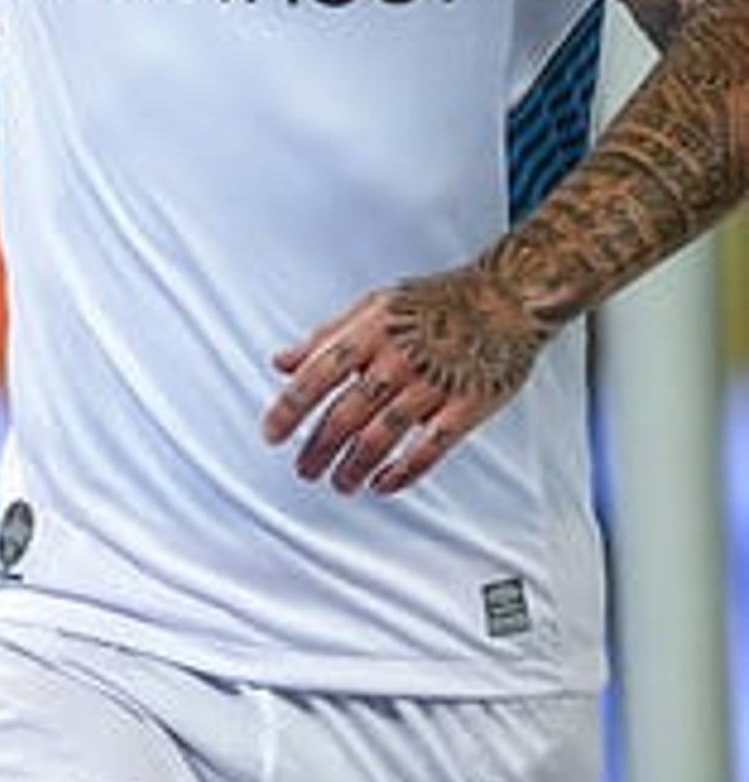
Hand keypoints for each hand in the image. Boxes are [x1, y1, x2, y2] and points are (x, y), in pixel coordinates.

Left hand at [263, 264, 548, 494]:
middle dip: (319, 448)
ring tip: (338, 483)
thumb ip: (325, 336)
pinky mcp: (470, 404)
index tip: (272, 434)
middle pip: (346, 413)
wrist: (510, 298)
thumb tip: (282, 362)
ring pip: (383, 435)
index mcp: (371, 332)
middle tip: (303, 469)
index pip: (317, 375)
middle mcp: (399, 359)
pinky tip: (384, 484)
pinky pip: (432, 447)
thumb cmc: (437, 302)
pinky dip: (405, 471)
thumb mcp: (373, 306)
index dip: (290, 409)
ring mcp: (435, 384)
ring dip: (354, 465)